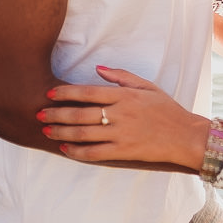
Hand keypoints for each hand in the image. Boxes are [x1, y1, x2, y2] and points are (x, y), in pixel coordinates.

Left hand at [38, 66, 208, 169]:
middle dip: (55, 114)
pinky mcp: (123, 153)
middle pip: (79, 114)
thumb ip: (121, 76)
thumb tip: (98, 68)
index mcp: (124, 96)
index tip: (49, 94)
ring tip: (46, 130)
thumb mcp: (147, 86)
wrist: (184, 136)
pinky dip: (76, 152)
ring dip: (61, 132)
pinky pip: (94, 153)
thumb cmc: (166, 109)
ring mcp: (121, 135)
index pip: (87, 92)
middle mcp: (120, 115)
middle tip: (38, 113)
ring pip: (82, 135)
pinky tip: (65, 149)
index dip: (65, 93)